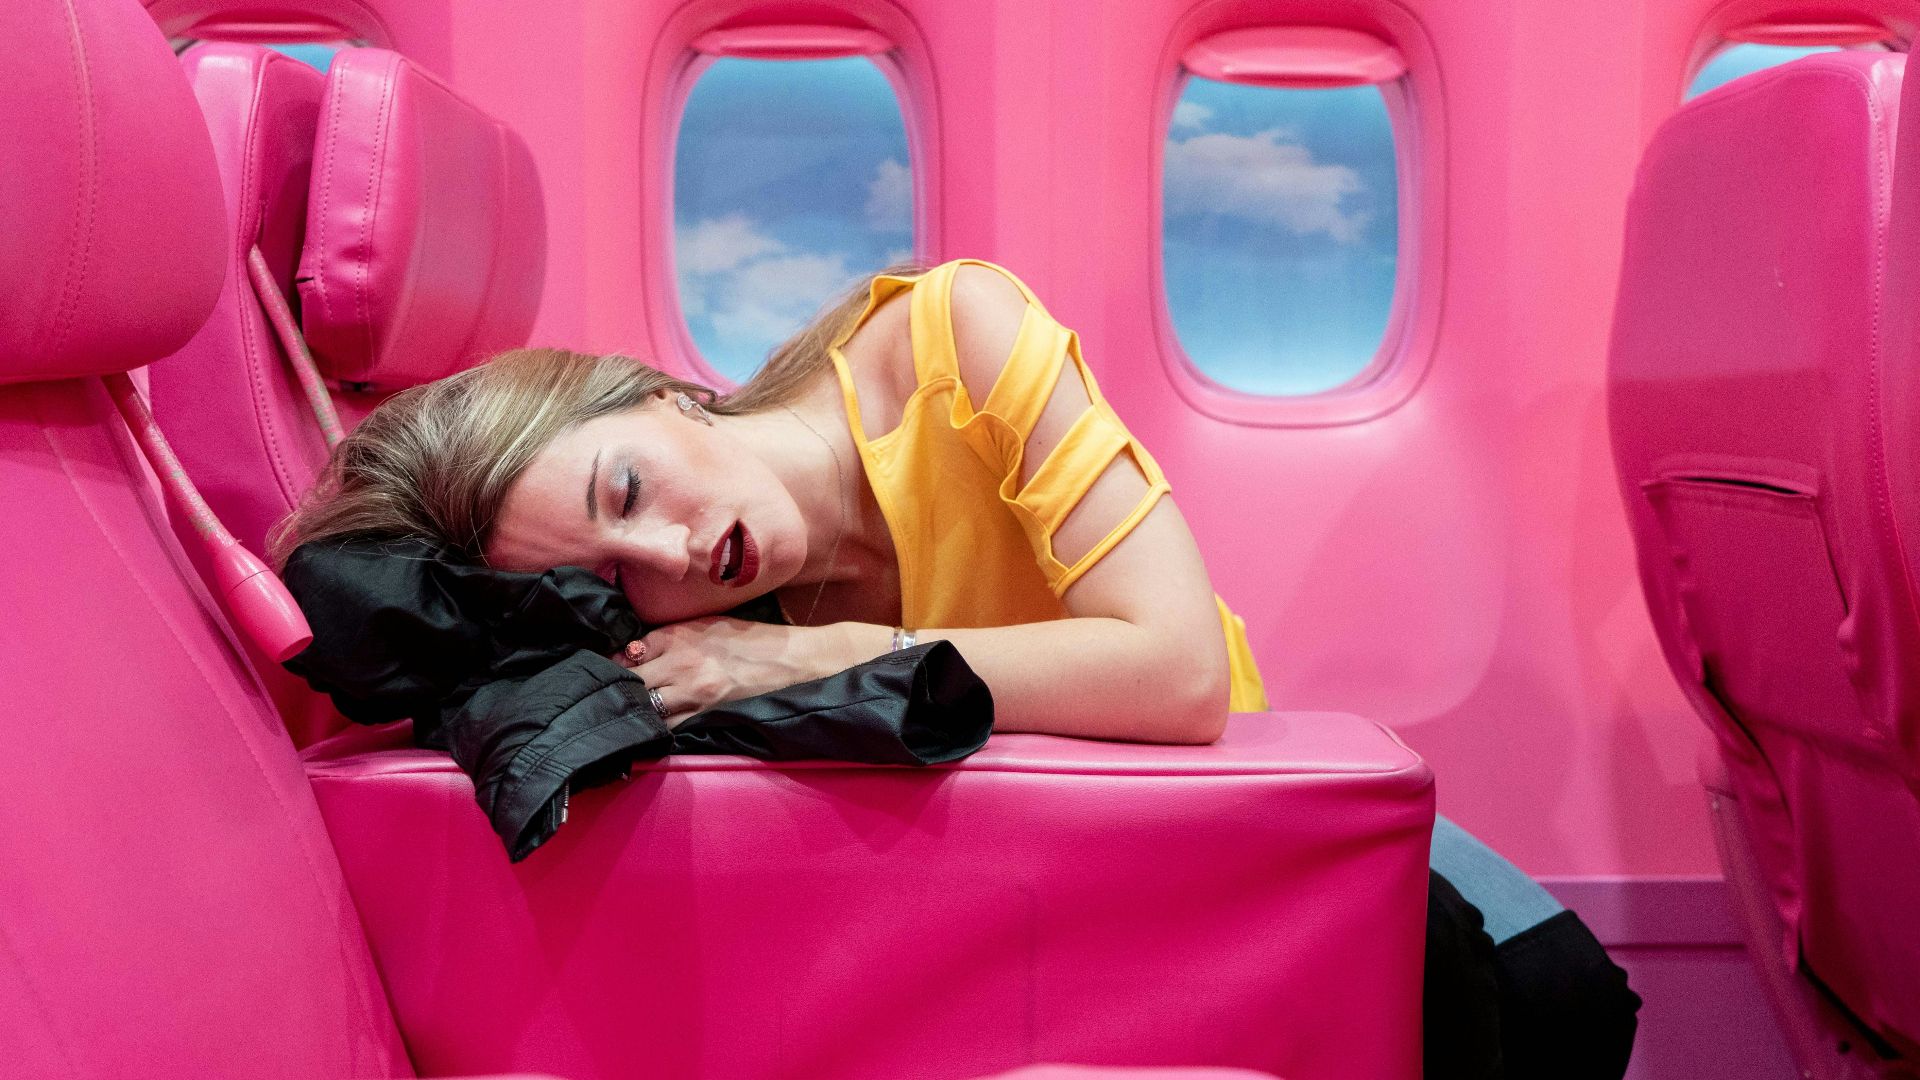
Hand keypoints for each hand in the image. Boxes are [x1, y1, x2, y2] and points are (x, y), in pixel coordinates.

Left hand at [614, 617, 850, 725]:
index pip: (630, 651)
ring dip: (636, 711)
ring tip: (631, 712)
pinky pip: (668, 728)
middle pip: (630, 681)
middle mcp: (679, 664)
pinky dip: (657, 728)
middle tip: (613, 693)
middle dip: (619, 687)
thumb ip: (669, 637)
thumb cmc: (750, 639)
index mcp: (678, 636)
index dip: (617, 661)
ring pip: (644, 708)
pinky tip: (653, 728)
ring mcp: (691, 694)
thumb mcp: (706, 624)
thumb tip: (635, 652)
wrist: (789, 660)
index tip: (612, 667)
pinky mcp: (704, 716)